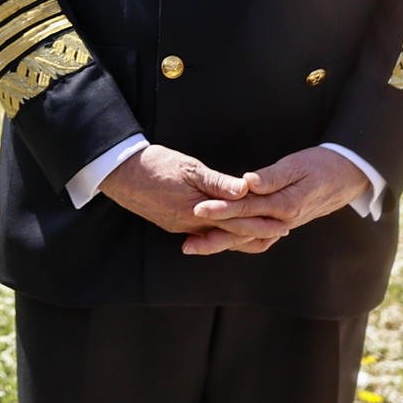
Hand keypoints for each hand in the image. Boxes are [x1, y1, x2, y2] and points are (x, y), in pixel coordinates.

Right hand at [99, 145, 289, 254]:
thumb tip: (245, 190)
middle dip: (258, 234)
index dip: (262, 222)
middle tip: (282, 232)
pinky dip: (222, 234)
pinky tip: (227, 230)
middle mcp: (191, 225)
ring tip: (262, 235)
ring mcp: (181, 227)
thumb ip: (217, 182)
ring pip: (218, 238)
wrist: (119, 173)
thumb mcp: (189, 167)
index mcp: (198, 211)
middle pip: (232, 235)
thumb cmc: (154, 164)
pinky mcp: (173, 224)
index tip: (284, 222)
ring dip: (241, 237)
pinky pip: (204, 234)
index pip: (238, 222)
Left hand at [190, 147, 368, 251]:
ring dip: (222, 244)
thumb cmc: (321, 165)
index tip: (198, 209)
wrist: (348, 176)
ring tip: (195, 247)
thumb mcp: (297, 164)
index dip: (221, 209)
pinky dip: (239, 242)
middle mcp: (282, 221)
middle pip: (242, 231)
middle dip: (213, 237)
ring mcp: (283, 225)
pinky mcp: (283, 223)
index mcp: (285, 205)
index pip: (245, 208)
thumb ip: (272, 176)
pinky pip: (258, 238)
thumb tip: (248, 183)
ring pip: (248, 239)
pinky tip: (222, 242)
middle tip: (187, 243)